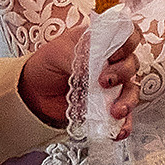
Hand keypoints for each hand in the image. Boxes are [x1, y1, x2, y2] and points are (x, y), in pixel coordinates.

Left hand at [21, 21, 140, 129]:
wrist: (33, 93)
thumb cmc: (45, 65)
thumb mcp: (57, 53)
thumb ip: (77, 56)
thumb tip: (93, 64)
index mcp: (100, 41)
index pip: (127, 35)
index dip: (128, 43)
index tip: (115, 54)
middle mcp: (110, 62)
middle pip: (132, 63)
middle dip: (123, 73)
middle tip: (104, 81)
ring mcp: (111, 85)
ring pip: (131, 90)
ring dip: (127, 101)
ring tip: (115, 111)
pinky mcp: (106, 106)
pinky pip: (124, 115)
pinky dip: (124, 123)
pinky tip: (119, 129)